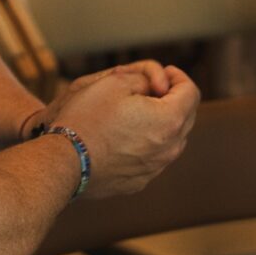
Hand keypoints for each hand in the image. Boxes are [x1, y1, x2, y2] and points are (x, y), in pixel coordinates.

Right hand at [43, 62, 199, 198]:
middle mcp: (170, 148)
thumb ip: (145, 78)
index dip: (178, 77)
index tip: (164, 72)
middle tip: (151, 89)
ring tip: (137, 112)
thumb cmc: (88, 117)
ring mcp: (155, 168)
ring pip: (172, 139)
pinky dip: (148, 143)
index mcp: (169, 120)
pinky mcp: (140, 181)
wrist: (64, 160)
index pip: (191, 92)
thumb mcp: (116, 81)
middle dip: (173, 99)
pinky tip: (124, 136)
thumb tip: (158, 87)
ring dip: (162, 122)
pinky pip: (154, 158)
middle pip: (186, 117)